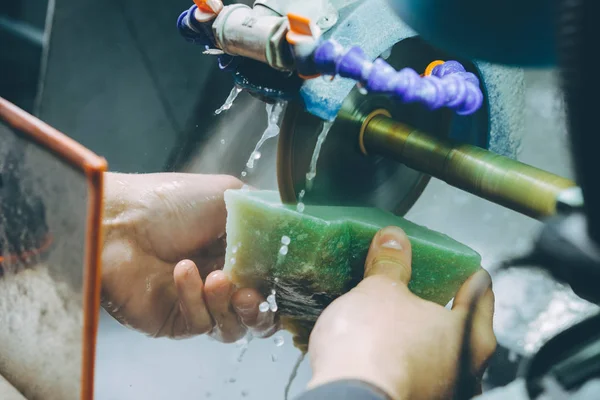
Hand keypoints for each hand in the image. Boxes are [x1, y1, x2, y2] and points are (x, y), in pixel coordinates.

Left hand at [101, 173, 277, 340]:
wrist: (120, 219)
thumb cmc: (172, 201)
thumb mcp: (231, 194)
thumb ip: (266, 214)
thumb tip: (295, 229)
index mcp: (235, 251)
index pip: (269, 280)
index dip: (280, 285)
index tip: (284, 280)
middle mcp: (220, 278)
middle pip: (255, 312)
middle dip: (259, 308)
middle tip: (250, 294)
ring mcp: (197, 302)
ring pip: (233, 326)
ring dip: (230, 306)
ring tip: (218, 280)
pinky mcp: (175, 320)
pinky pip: (201, 324)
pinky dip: (196, 299)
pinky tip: (183, 272)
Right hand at [307, 226, 495, 399]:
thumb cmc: (374, 349)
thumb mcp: (380, 290)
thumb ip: (390, 263)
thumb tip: (393, 240)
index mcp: (470, 334)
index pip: (480, 290)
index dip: (466, 270)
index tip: (455, 261)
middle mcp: (465, 368)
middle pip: (462, 324)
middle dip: (441, 303)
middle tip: (422, 283)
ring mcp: (442, 391)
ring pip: (439, 351)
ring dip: (420, 332)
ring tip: (398, 315)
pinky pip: (416, 370)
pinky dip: (403, 355)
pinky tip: (382, 346)